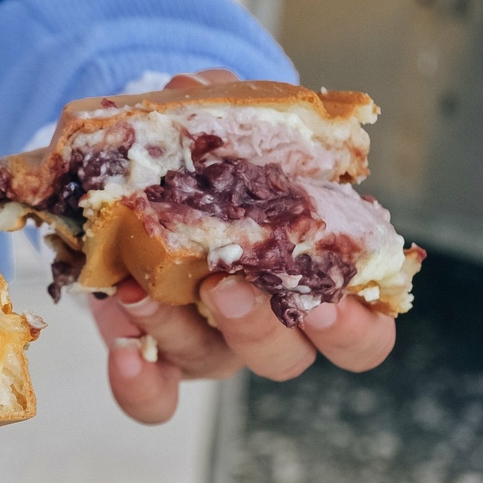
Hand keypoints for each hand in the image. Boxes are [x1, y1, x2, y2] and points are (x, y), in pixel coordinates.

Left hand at [89, 70, 395, 423]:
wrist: (141, 189)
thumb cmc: (207, 167)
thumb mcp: (220, 135)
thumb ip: (222, 110)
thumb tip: (192, 87)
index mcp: (306, 278)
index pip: (361, 331)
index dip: (355, 328)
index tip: (330, 302)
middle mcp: (263, 320)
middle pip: (283, 355)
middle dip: (256, 326)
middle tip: (225, 287)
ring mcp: (206, 343)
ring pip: (208, 362)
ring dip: (174, 328)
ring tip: (138, 288)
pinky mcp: (153, 354)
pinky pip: (153, 395)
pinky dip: (140, 385)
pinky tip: (121, 354)